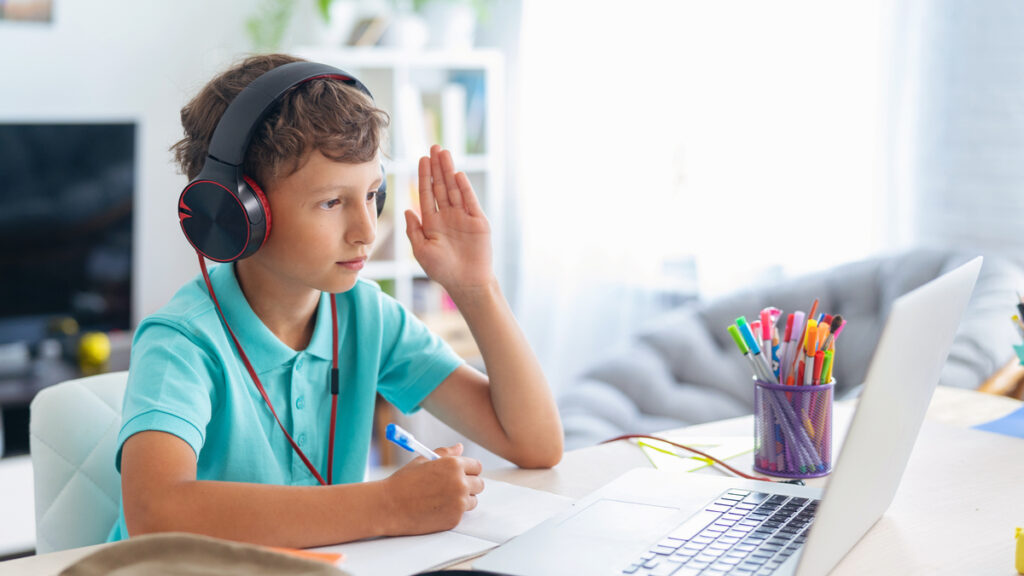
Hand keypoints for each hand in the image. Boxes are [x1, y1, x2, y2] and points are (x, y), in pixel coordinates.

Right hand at [380, 443, 484, 535]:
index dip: (469, 470)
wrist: (389, 506)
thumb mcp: (423, 461)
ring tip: (440, 499)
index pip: (477, 466)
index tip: (462, 474)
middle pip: (479, 484)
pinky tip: (435, 509)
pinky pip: (461, 514)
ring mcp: (459, 502)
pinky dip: (452, 512)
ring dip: (462, 500)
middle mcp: (460, 482)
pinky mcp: (454, 519)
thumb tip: (459, 448)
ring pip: (472, 500)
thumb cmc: (403, 482)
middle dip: (469, 485)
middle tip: (451, 488)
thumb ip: (445, 453)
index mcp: (454, 465)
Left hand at [405, 145, 494, 294]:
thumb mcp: (422, 251)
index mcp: (432, 221)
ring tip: (444, 153)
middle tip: (434, 146)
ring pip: (454, 189)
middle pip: (441, 185)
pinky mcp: (478, 221)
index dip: (424, 176)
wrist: (466, 283)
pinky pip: (470, 201)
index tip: (421, 159)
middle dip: (437, 166)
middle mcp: (448, 215)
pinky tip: (457, 174)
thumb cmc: (442, 270)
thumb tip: (407, 210)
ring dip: (449, 171)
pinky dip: (464, 188)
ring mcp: (463, 217)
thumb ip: (414, 230)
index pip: (426, 193)